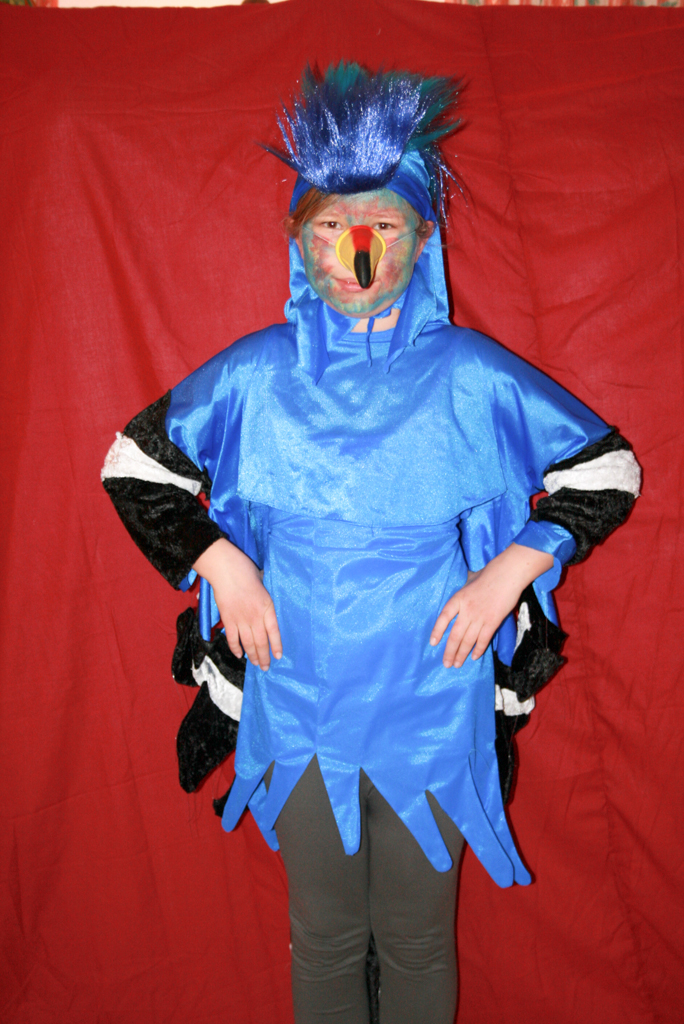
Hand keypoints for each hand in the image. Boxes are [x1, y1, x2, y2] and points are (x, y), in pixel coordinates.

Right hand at [193, 539, 281, 671]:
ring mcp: (241, 619)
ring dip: (252, 656)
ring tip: (255, 664)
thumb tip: (262, 608)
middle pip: (261, 641)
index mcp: (267, 606)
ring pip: (248, 643)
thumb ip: (263, 600)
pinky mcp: (228, 619)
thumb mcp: (262, 584)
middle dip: (264, 656)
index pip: (274, 631)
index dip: (276, 646)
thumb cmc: (245, 570)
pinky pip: (232, 638)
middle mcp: (255, 616)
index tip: (277, 656)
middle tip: (265, 667)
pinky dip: (235, 648)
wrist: (226, 569)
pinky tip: (239, 654)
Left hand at [430, 543, 553, 668]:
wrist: (507, 574)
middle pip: (455, 635)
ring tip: (457, 664)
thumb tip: (462, 595)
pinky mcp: (493, 621)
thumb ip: (464, 592)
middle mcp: (466, 610)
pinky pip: (483, 639)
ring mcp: (480, 616)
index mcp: (458, 598)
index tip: (433, 643)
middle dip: (450, 651)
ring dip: (461, 654)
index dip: (437, 631)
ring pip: (468, 640)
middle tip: (446, 663)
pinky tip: (474, 657)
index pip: (443, 618)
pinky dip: (478, 649)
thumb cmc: (489, 574)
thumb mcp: (469, 580)